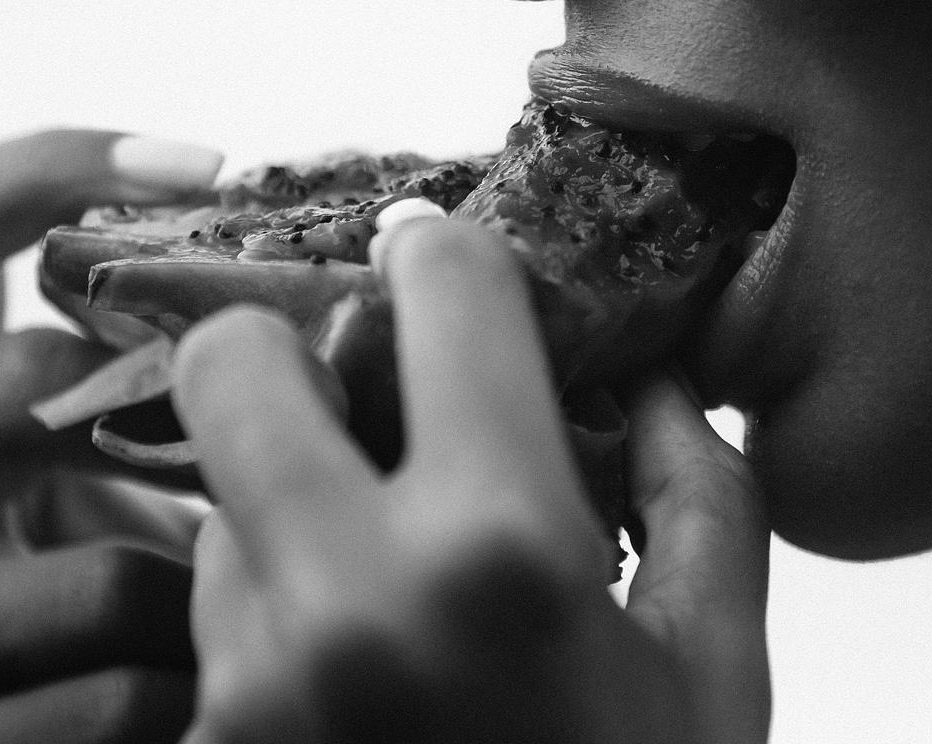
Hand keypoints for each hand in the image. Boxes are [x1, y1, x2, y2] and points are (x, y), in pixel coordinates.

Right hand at [0, 130, 220, 742]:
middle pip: (31, 375)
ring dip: (218, 601)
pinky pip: (113, 705)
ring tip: (255, 619)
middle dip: (188, 423)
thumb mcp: (67, 481)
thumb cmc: (57, 605)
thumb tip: (325, 319)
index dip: (58, 165)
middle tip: (275, 469)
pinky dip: (195, 704)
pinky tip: (212, 708)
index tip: (210, 164)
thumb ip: (134, 400)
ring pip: (111, 578)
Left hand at [174, 219, 770, 743]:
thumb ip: (702, 496)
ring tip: (382, 560)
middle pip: (232, 355)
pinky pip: (211, 609)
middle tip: (364, 388)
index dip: (448, 249)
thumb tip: (656, 380)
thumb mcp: (720, 669)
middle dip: (294, 343)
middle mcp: (349, 593)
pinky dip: (271, 596)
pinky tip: (356, 655)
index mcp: (504, 546)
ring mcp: (247, 682)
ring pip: (214, 489)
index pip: (436, 288)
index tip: (450, 259)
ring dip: (287, 490)